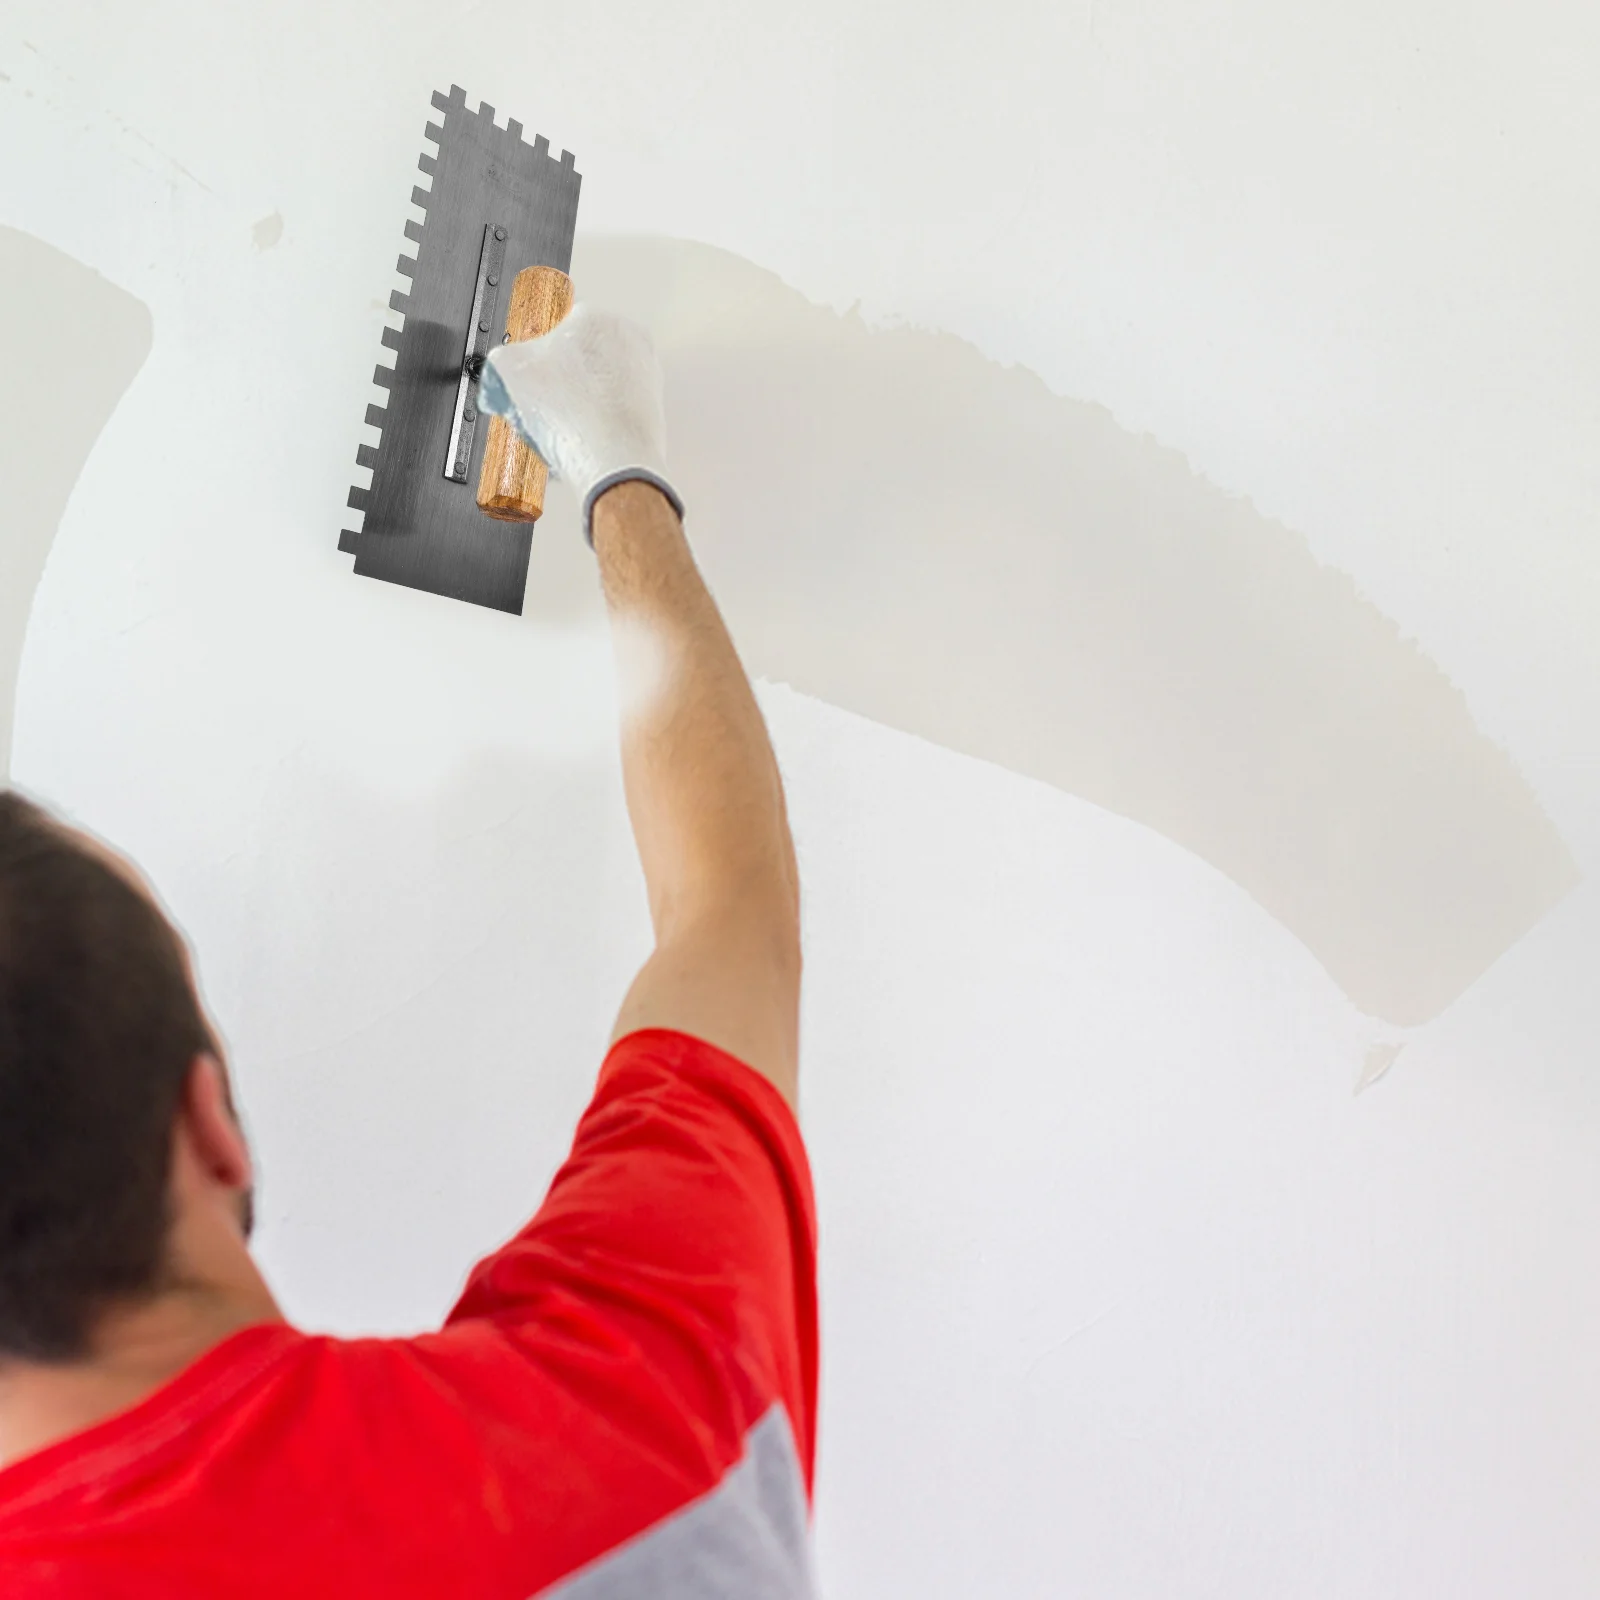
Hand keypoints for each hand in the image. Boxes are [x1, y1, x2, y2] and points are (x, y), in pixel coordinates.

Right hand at [478, 302, 681, 542]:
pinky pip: (614, 409)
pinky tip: (582, 441)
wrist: (615, 463)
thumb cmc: (572, 415)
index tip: (529, 381)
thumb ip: (502, 357)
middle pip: (579, 359)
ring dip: (576, 405)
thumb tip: (502, 363)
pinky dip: (597, 422)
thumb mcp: (509, 371)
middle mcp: (629, 338)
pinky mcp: (654, 405)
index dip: (536, 360)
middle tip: (542, 407)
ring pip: (596, 386)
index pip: (555, 331)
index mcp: (595, 318)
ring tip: (561, 430)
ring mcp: (647, 372)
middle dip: (558, 383)